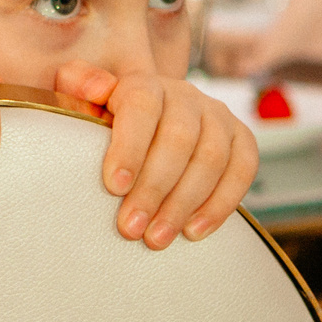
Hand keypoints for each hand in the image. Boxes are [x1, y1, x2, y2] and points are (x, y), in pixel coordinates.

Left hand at [51, 65, 258, 247]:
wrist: (147, 128)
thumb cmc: (108, 124)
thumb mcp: (83, 101)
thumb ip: (78, 85)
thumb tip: (94, 88)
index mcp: (145, 85)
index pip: (142, 107)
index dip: (129, 147)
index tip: (114, 187)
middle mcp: (186, 96)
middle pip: (179, 139)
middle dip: (154, 188)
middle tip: (131, 227)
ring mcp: (217, 116)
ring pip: (212, 158)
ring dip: (184, 203)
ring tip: (157, 237)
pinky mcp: (241, 139)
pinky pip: (243, 170)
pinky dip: (221, 204)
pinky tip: (194, 232)